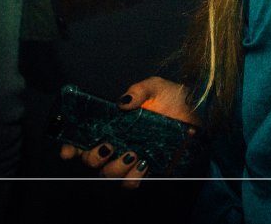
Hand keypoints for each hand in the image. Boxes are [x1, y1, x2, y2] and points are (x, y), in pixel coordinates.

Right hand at [58, 77, 199, 189]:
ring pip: (107, 173)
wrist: (202, 117)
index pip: (83, 138)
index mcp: (114, 124)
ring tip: (133, 152)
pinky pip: (129, 183)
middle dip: (93, 156)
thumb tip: (122, 101)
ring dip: (116, 165)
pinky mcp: (146, 172)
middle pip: (90, 159)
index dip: (70, 146)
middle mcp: (118, 143)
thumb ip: (139, 89)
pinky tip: (144, 163)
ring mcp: (131, 159)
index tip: (68, 150)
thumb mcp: (158, 87)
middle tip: (108, 146)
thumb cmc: (177, 101)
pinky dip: (132, 177)